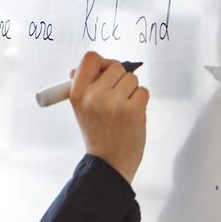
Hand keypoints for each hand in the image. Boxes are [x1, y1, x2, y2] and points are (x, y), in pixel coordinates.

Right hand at [69, 52, 148, 182]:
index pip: (90, 58)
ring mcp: (113, 103)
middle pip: (116, 66)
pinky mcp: (133, 110)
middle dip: (119, 79)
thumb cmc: (97, 134)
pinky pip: (143, 91)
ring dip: (131, 91)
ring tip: (122, 109)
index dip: (101, 62)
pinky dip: (140, 101)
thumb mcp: (80, 109)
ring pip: (132, 79)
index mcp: (77, 93)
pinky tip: (131, 115)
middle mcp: (93, 96)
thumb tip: (81, 68)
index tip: (104, 72)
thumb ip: (82, 86)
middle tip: (115, 97)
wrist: (108, 163)